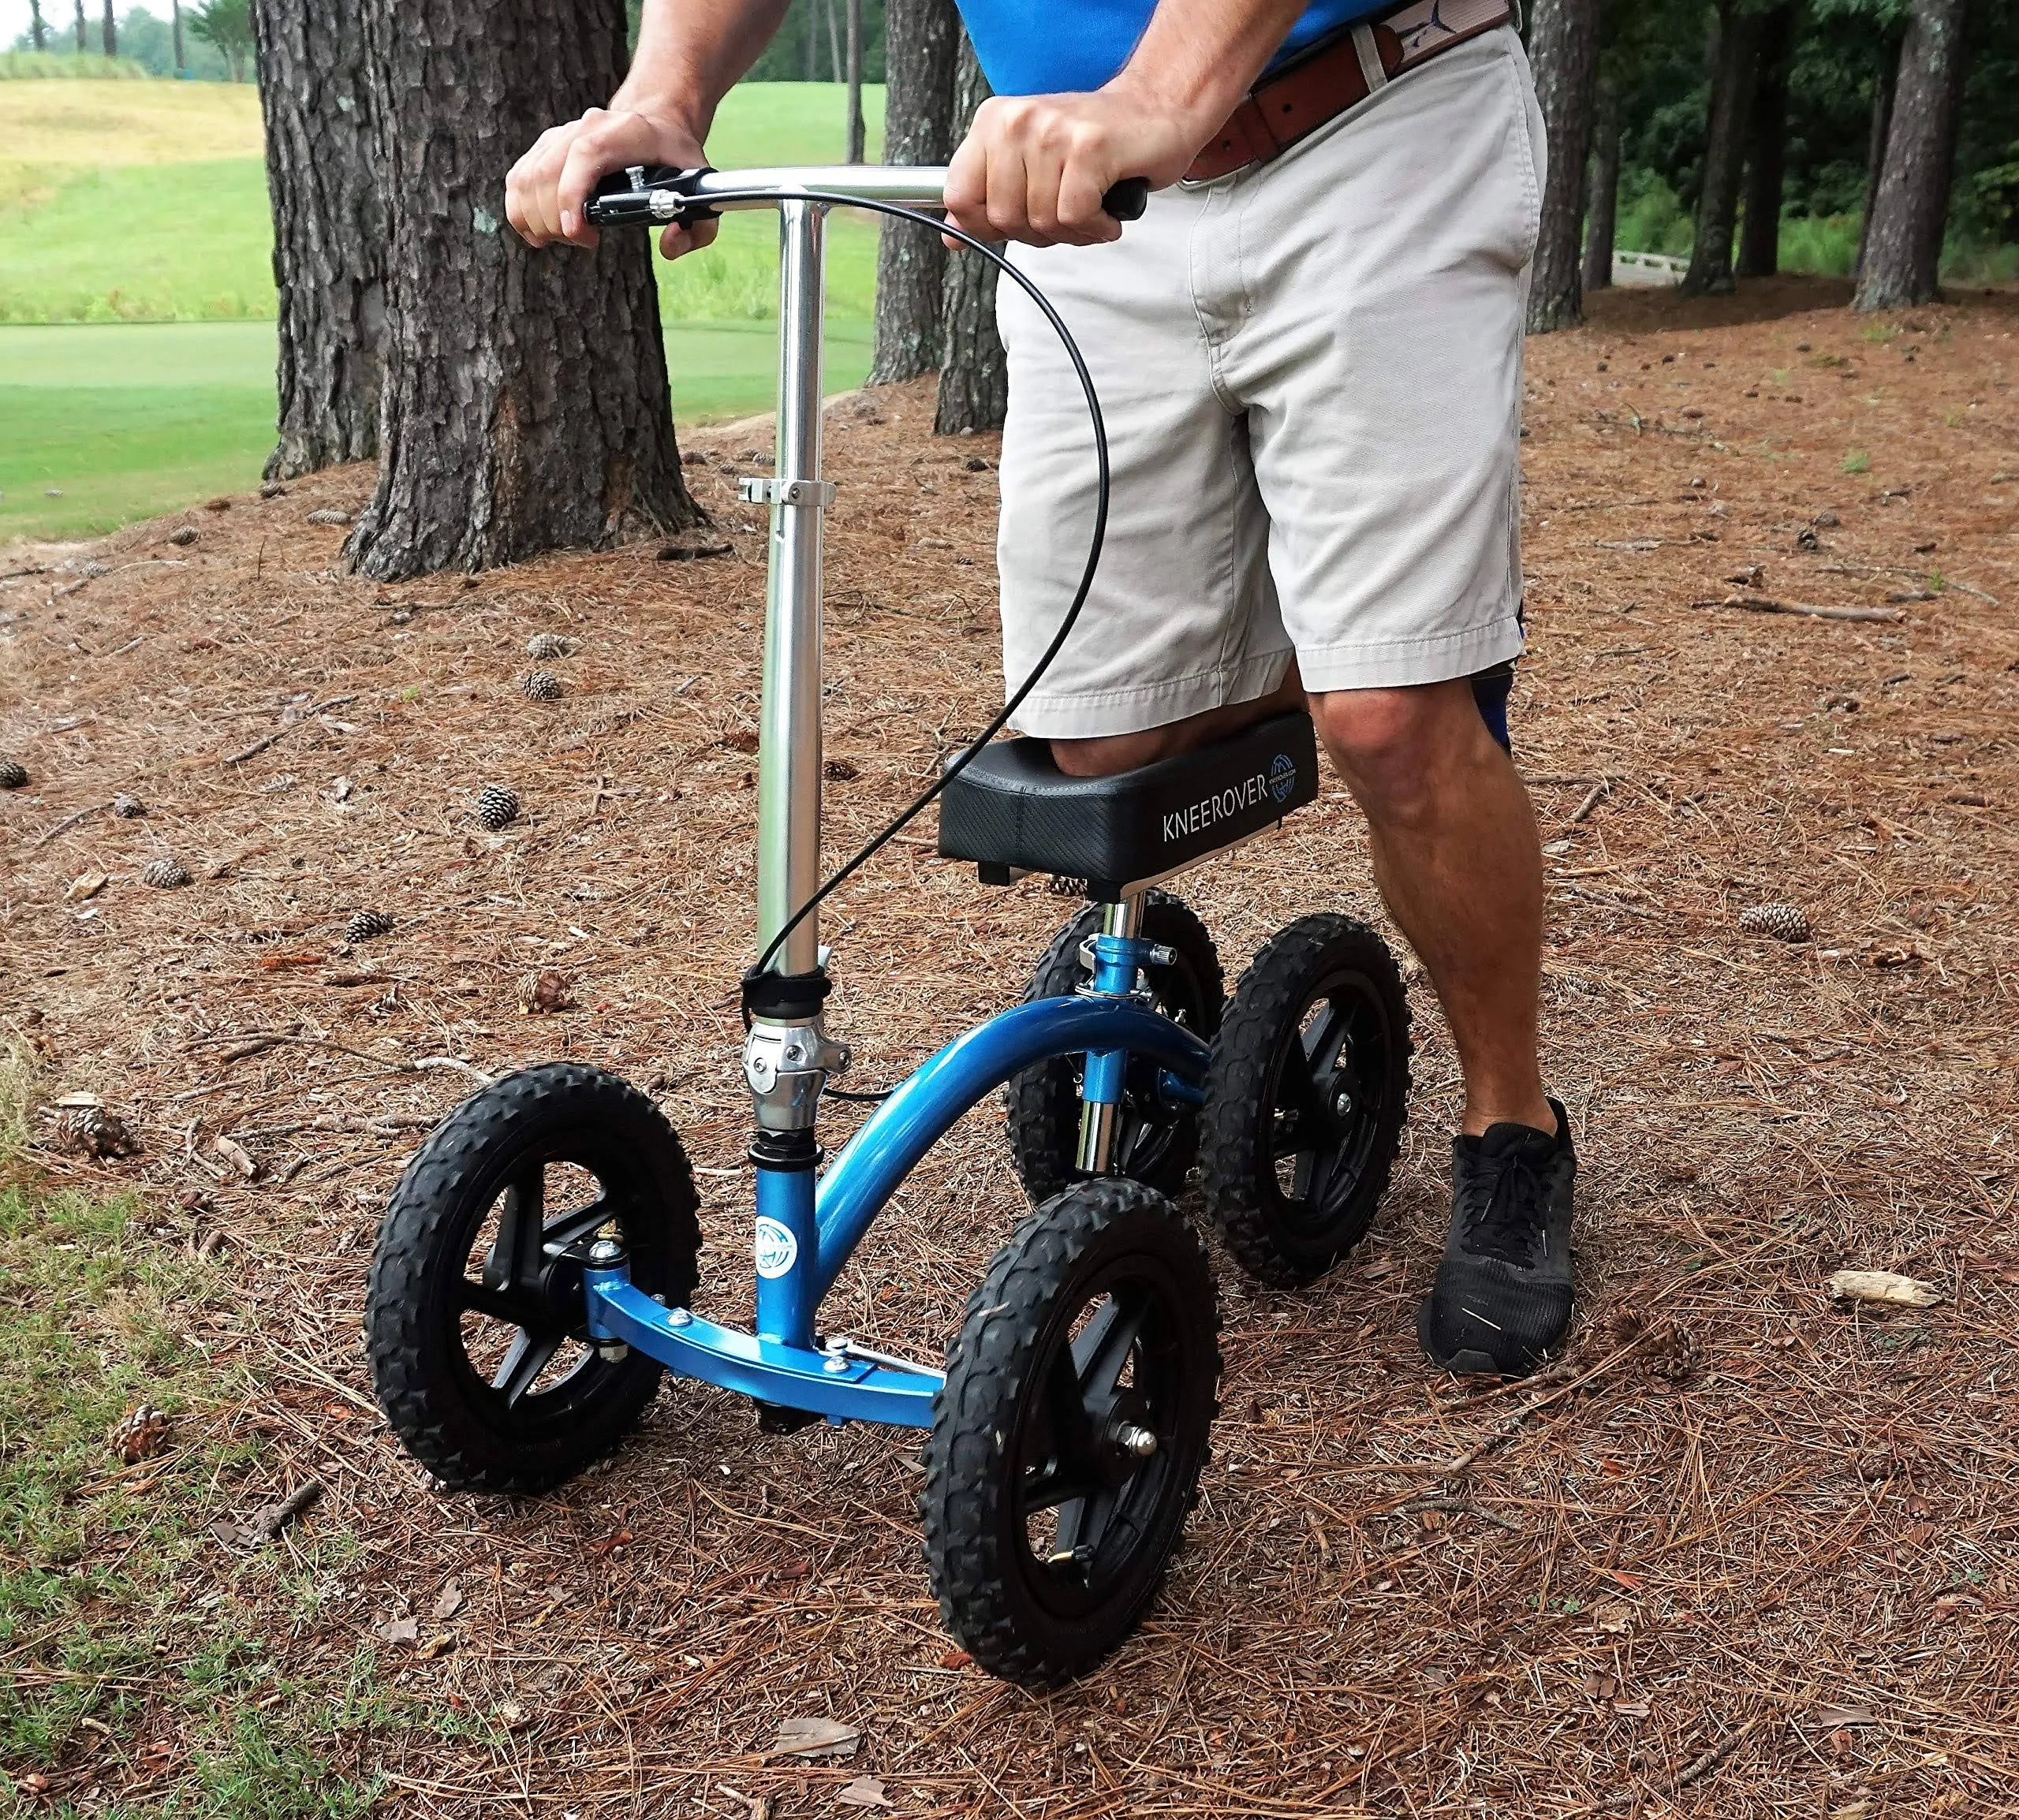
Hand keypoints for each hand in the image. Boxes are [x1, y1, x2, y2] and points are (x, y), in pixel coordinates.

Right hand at [505, 104, 719, 259]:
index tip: (576, 232)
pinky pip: (519, 178)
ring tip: (564, 238)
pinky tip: (538, 231)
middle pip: (548, 173)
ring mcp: (563, 134)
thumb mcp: (701, 191)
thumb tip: (668, 246)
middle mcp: (588, 126)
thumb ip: (697, 229)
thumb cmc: (677, 160)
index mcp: (626, 132)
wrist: (656, 121)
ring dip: (537, 220)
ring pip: (528, 177)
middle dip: (556, 222)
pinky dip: (520, 210)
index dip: (572, 194)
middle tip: (582, 241)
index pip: (585, 155)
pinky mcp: (547, 145)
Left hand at [942, 85, 1204, 247]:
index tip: (1013, 225)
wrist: (1157, 109)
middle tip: (1066, 213)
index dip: (984, 227)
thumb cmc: (1097, 142)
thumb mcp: (1030, 165)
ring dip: (1073, 231)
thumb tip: (954, 235)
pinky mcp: (1088, 148)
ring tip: (1091, 207)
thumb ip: (989, 197)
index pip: (959, 196)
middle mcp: (1017, 121)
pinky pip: (1074, 217)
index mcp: (994, 122)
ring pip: (1041, 221)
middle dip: (1037, 232)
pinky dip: (1095, 227)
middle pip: (1002, 218)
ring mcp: (1052, 132)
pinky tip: (1106, 210)